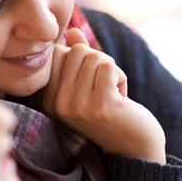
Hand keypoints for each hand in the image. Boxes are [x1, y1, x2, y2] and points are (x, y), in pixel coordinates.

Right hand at [42, 28, 165, 163]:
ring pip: (95, 57)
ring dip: (111, 72)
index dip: (82, 59)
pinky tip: (121, 99)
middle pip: (78, 51)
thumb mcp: (87, 84)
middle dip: (98, 63)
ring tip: (112, 95)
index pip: (59, 53)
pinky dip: (121, 77)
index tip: (89, 85)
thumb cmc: (110, 112)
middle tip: (104, 89)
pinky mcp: (101, 105)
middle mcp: (58, 104)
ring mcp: (78, 106)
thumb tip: (73, 31)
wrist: (133, 148)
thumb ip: (77, 58)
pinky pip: (110, 67)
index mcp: (48, 99)